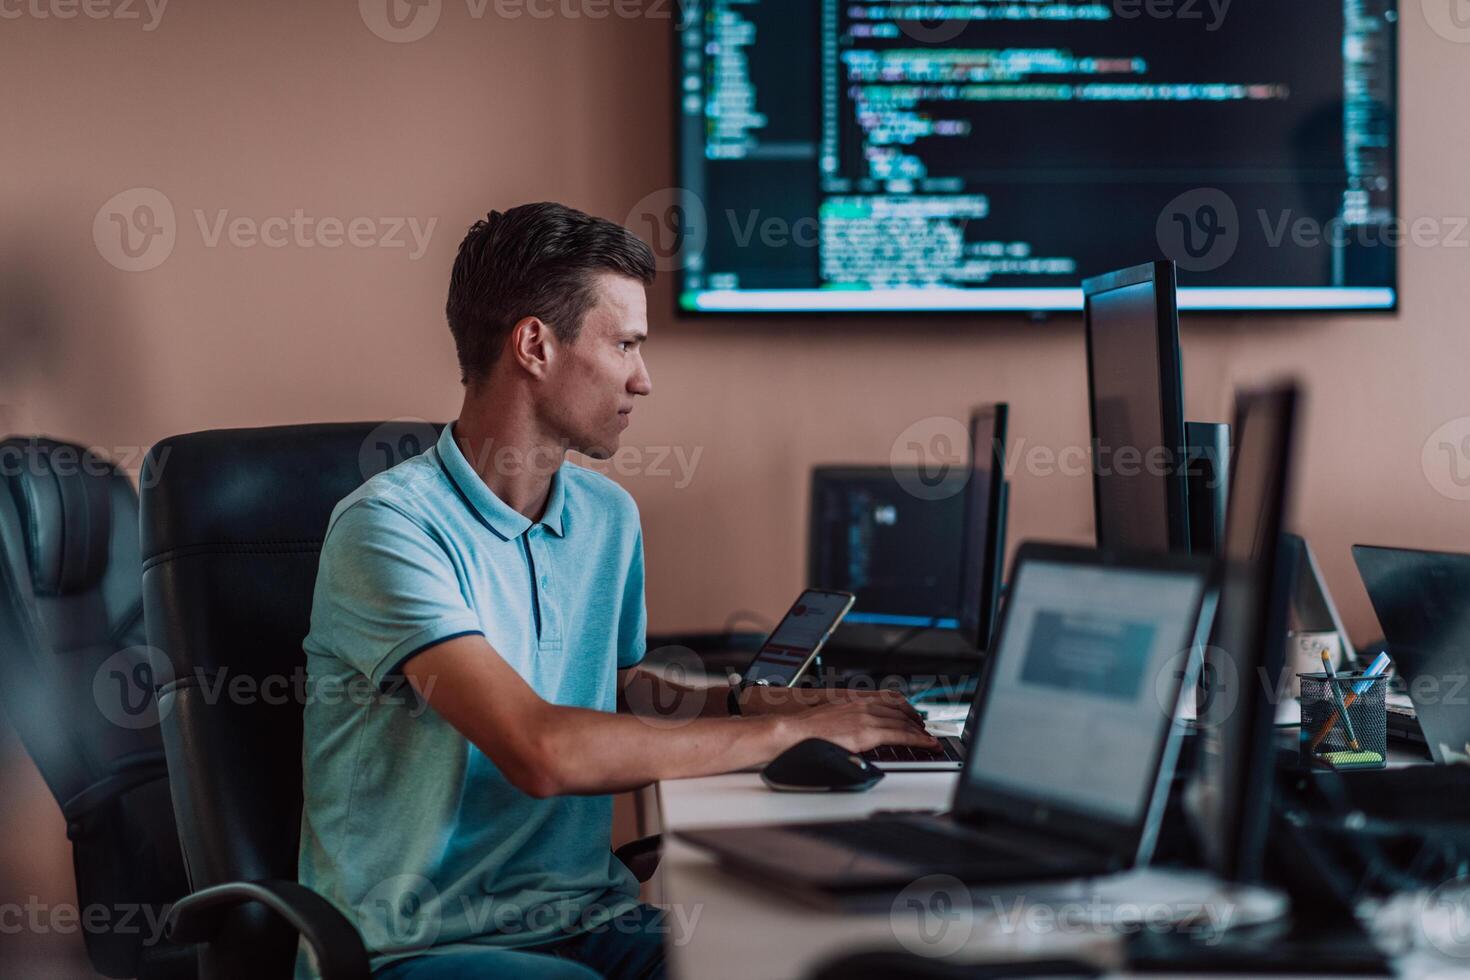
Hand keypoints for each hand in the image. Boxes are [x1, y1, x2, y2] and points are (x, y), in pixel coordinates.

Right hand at [780, 693, 939, 753]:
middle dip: (916, 720)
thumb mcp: (832, 715)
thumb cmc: (808, 728)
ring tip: (930, 739)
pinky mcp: (868, 732)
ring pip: (903, 723)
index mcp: (855, 699)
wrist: (795, 732)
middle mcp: (864, 704)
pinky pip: (901, 736)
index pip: (890, 699)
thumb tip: (854, 728)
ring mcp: (867, 718)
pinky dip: (918, 740)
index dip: (906, 708)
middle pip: (900, 710)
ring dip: (921, 732)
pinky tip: (926, 744)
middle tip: (925, 729)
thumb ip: (848, 718)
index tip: (913, 715)